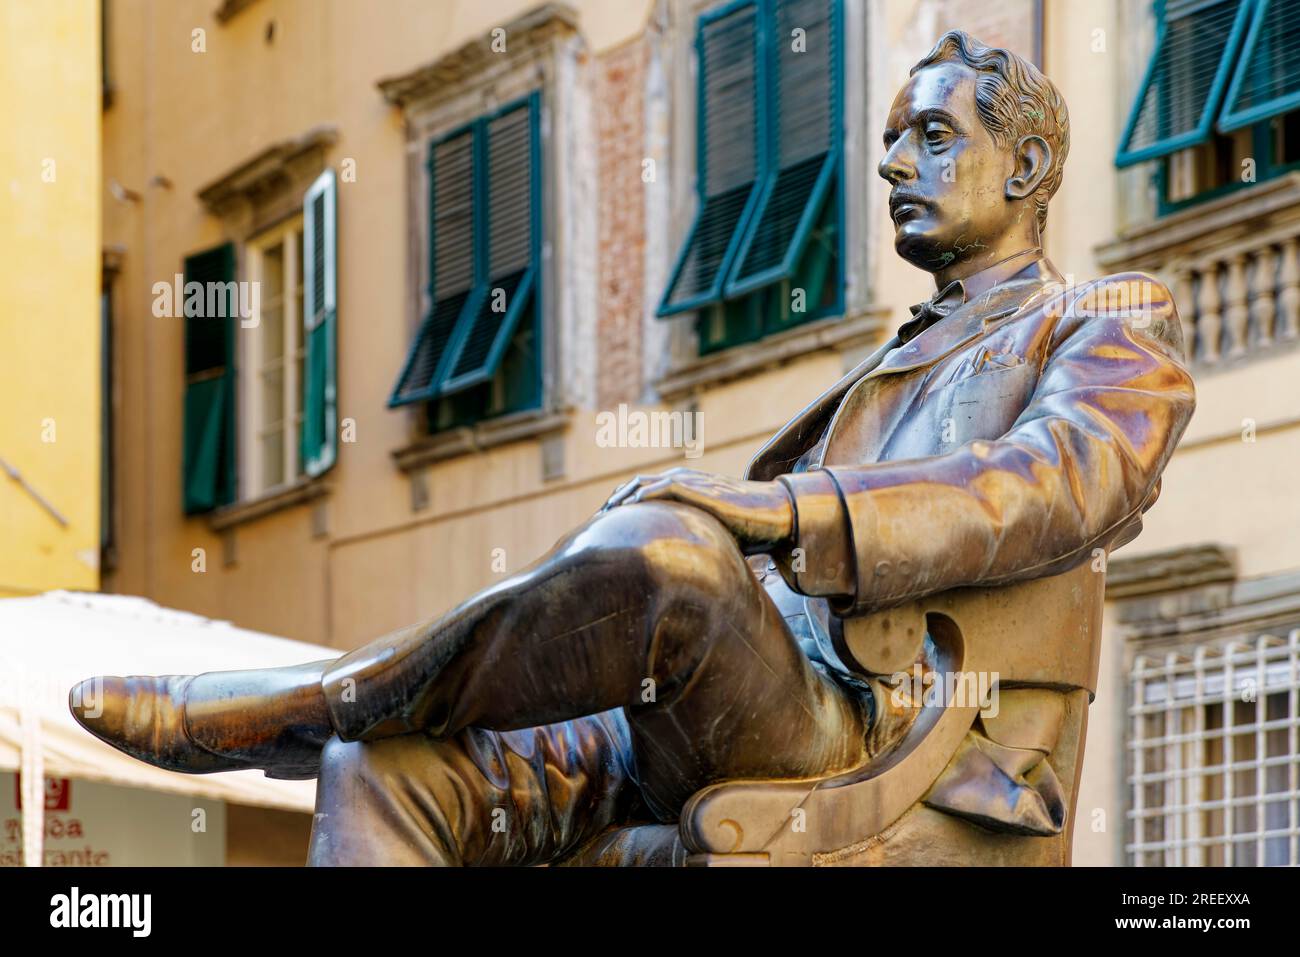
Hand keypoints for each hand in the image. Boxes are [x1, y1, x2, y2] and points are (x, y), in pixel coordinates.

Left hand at [602, 467, 793, 552]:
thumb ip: (691, 542)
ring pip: (640, 485)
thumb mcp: (711, 534)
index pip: (641, 493)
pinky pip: (657, 489)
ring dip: (618, 501)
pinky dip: (637, 500)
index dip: (620, 507)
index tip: (604, 528)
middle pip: (633, 486)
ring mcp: (686, 481)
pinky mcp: (693, 486)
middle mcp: (680, 480)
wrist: (773, 514)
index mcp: (683, 489)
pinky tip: (623, 515)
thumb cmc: (747, 528)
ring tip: (601, 520)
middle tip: (593, 525)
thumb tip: (677, 573)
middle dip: (611, 504)